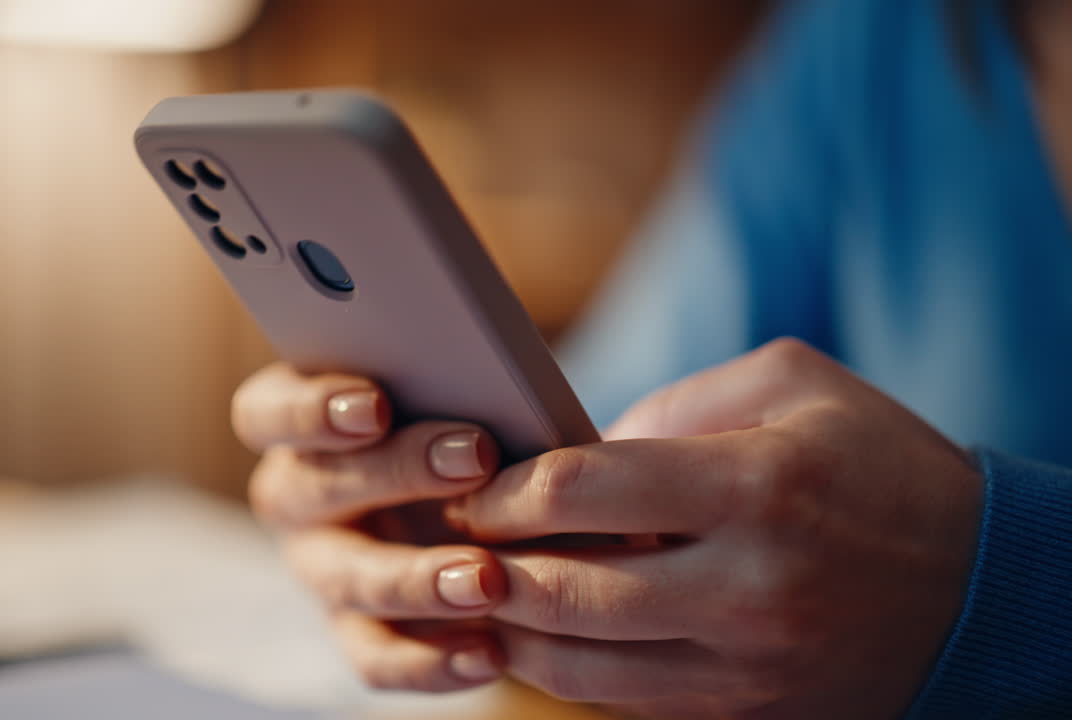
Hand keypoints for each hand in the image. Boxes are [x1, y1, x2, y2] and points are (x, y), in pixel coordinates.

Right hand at [233, 362, 509, 690]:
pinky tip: (489, 652)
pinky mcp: (358, 633)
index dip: (309, 409)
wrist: (496, 496)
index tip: (375, 406)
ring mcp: (322, 570)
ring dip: (416, 579)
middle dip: (396, 472)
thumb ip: (445, 373)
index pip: (266, 412)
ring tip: (486, 577)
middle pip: (312, 489)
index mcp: (298, 423)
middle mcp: (296, 498)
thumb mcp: (452, 386)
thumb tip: (481, 370)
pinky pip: (377, 658)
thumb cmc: (467, 417)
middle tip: (475, 456)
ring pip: (347, 580)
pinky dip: (431, 662)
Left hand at [440, 338, 981, 718]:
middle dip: (484, 566)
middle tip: (443, 541)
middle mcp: (746, 590)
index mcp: (755, 488)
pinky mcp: (745, 712)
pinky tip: (533, 635)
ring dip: (505, 632)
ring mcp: (745, 667)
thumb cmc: (878, 465)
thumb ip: (674, 408)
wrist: (979, 587)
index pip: (582, 490)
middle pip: (562, 592)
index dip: (504, 488)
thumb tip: (577, 451)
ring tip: (470, 592)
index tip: (469, 484)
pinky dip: (562, 672)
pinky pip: (623, 702)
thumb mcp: (792, 386)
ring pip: (578, 668)